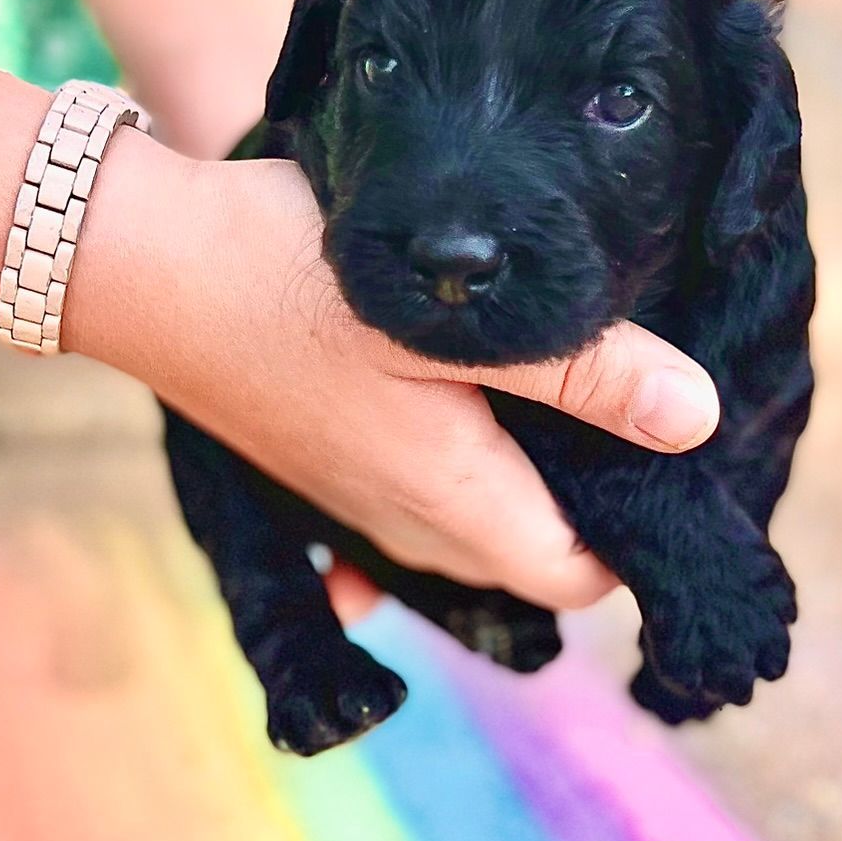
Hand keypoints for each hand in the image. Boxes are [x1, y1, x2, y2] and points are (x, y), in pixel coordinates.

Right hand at [70, 139, 720, 611]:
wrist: (144, 264)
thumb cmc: (292, 275)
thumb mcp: (451, 313)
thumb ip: (583, 371)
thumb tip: (697, 422)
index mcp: (447, 497)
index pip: (574, 576)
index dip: (627, 539)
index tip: (653, 460)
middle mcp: (402, 524)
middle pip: (526, 562)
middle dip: (583, 517)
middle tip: (621, 421)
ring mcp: (354, 505)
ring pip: (471, 536)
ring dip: (521, 495)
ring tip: (557, 404)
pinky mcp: (322, 472)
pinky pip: (413, 510)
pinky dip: (457, 482)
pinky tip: (465, 415)